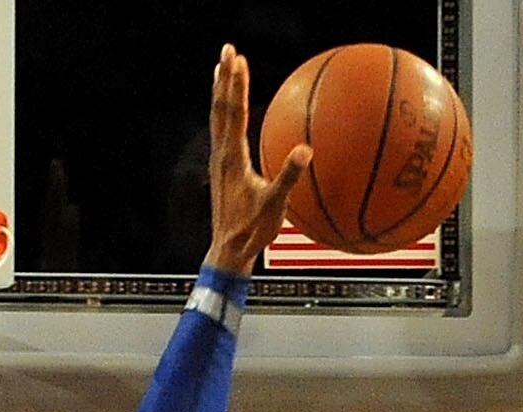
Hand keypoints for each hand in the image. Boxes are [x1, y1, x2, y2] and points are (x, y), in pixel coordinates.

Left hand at [205, 45, 307, 275]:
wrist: (228, 251)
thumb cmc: (252, 231)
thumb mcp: (275, 205)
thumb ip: (288, 177)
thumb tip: (305, 150)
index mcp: (233, 158)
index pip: (235, 112)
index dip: (237, 84)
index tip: (238, 58)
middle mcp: (221, 154)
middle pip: (220, 107)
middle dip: (224, 77)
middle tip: (226, 49)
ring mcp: (218, 162)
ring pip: (216, 117)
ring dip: (219, 91)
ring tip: (220, 70)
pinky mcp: (219, 170)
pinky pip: (219, 132)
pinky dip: (222, 113)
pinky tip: (227, 111)